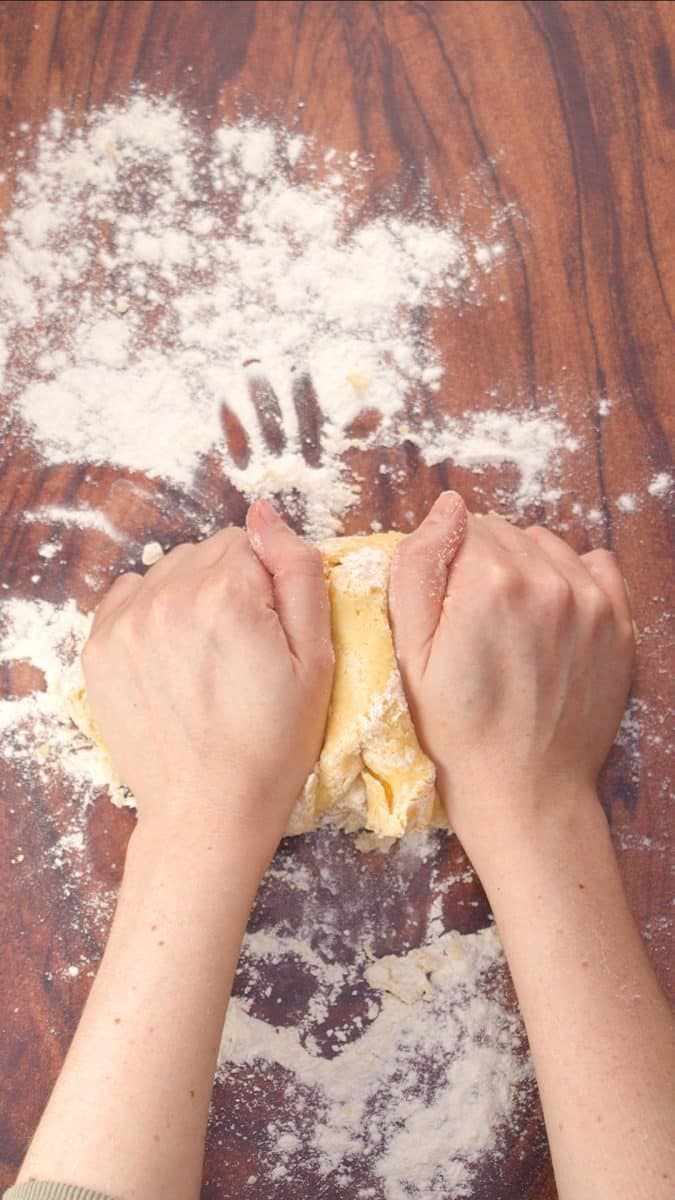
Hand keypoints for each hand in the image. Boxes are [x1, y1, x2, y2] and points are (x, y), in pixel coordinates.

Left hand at [82, 501, 332, 860]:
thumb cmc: (273, 742)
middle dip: (227, 586)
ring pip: (168, 572)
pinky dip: (151, 615)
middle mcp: (169, 597)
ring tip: (204, 657)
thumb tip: (266, 513)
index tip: (268, 632)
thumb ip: (297, 571)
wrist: (210, 809)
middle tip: (240, 650)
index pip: (248, 543)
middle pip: (206, 553)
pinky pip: (129, 597)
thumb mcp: (317, 657)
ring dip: (188, 598)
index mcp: (228, 594)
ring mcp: (126, 622)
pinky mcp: (99, 647)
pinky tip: (172, 658)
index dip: (266, 585)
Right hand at [389, 494, 634, 865]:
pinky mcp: (619, 624)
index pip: (463, 528)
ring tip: (510, 625)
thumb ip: (419, 566)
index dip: (446, 564)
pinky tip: (549, 618)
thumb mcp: (409, 652)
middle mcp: (549, 581)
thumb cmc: (456, 729)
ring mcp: (591, 602)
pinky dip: (570, 579)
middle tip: (473, 624)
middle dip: (483, 565)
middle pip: (505, 534)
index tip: (446, 609)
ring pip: (546, 547)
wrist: (525, 791)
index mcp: (491, 582)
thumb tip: (448, 506)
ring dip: (525, 569)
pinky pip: (594, 566)